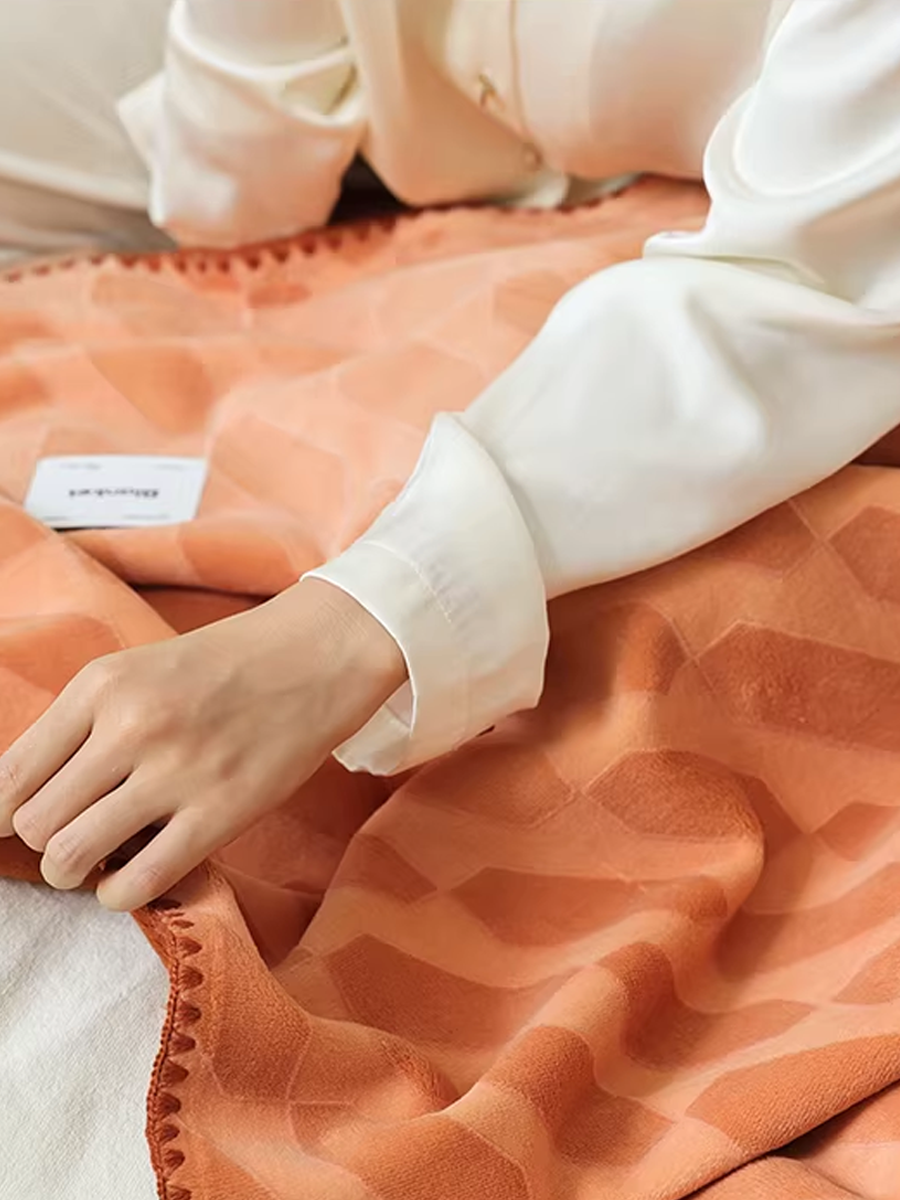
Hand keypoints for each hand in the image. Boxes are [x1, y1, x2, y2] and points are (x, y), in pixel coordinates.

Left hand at [0, 579, 405, 910]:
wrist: (315, 658)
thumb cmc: (221, 668)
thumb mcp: (138, 671)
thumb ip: (81, 725)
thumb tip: (16, 796)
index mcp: (103, 684)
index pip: (9, 775)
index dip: (2, 814)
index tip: (19, 824)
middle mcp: (132, 725)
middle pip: (34, 822)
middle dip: (44, 842)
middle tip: (74, 835)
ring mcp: (178, 772)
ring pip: (69, 857)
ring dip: (72, 871)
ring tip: (98, 859)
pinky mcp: (222, 813)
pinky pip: (136, 883)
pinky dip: (118, 893)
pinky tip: (133, 874)